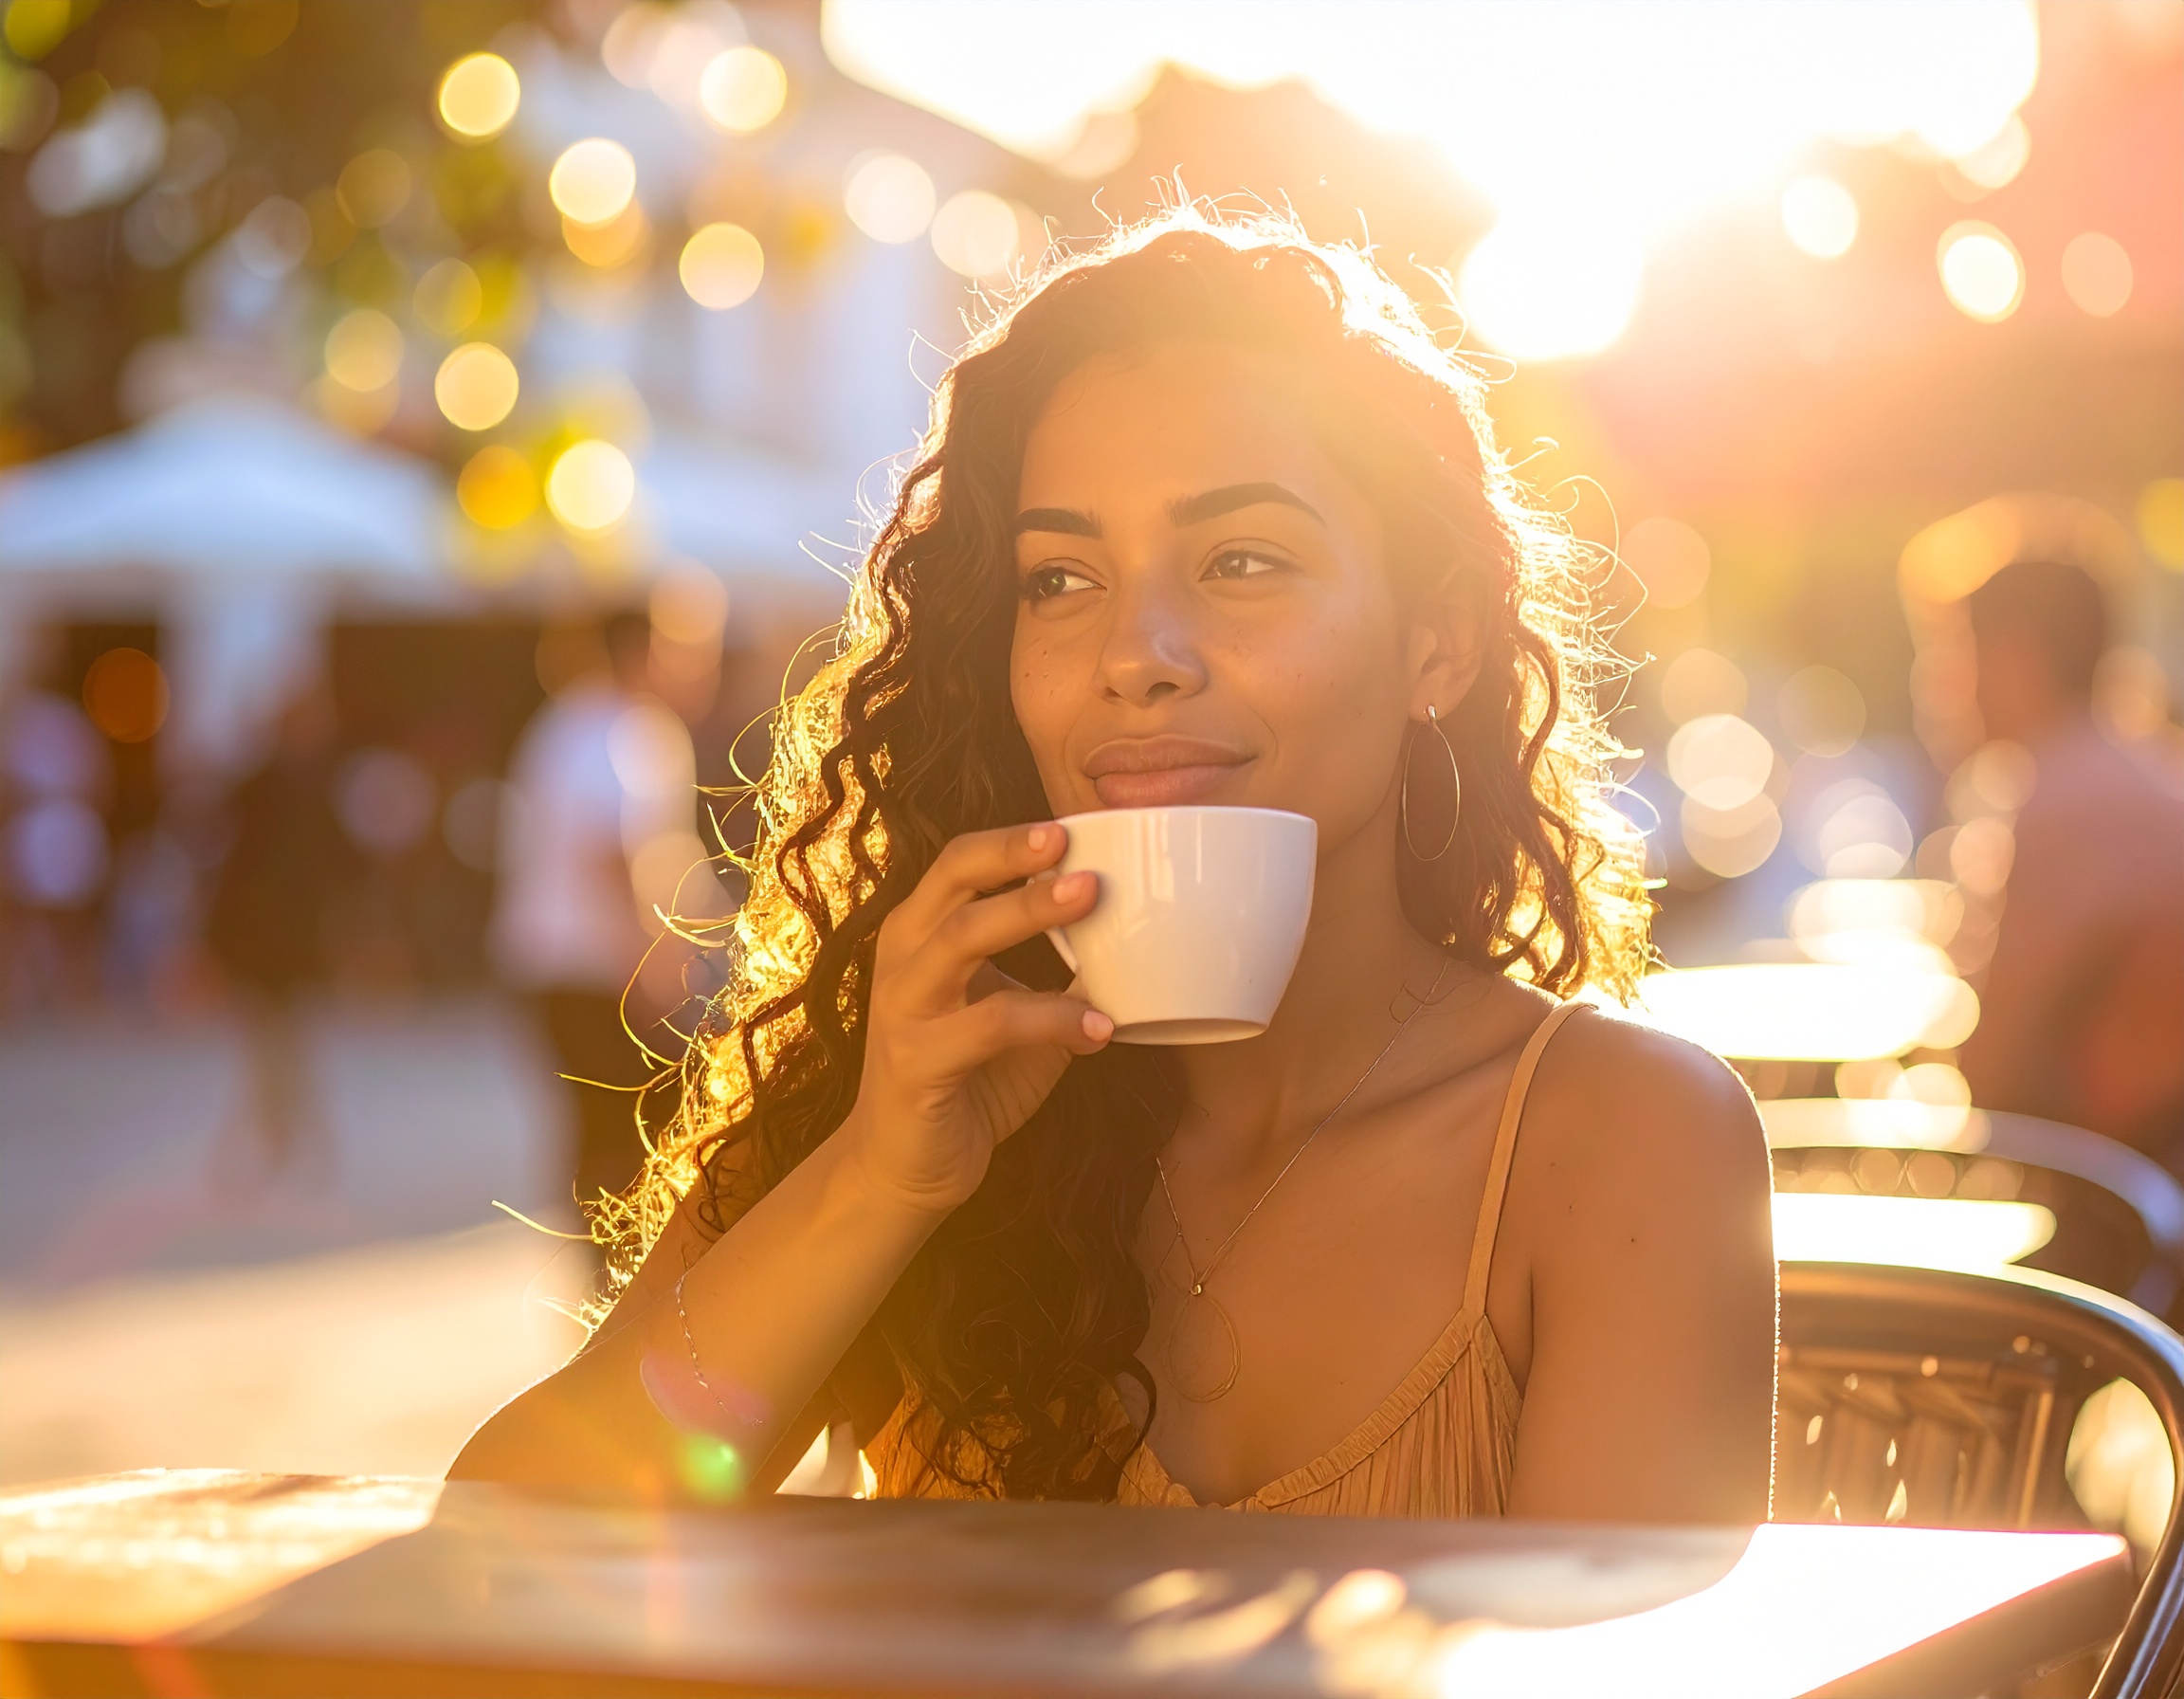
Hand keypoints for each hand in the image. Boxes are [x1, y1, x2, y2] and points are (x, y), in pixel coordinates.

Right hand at [841, 823, 1110, 1214]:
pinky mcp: (917, 1063)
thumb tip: (1135, 940)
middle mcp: (904, 961)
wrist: (906, 1167)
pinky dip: (1050, 1020)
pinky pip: (990, 1027)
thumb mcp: (1010, 1012)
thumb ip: (1055, 975)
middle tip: (1073, 847)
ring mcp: (904, 1010)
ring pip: (961, 939)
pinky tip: (1098, 1028)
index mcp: (920, 937)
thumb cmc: (966, 1079)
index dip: (1008, 841)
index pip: (957, 864)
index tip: (1068, 827)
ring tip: (1090, 900)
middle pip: (952, 883)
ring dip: (1027, 913)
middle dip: (1013, 857)